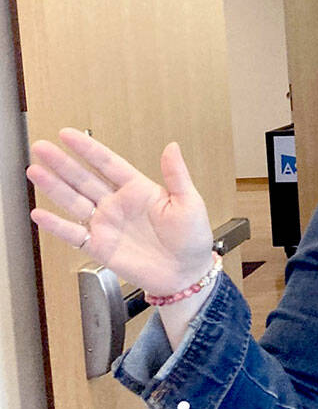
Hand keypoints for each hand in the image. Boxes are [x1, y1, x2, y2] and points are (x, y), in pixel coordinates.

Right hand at [27, 129, 214, 294]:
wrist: (187, 273)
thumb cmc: (192, 237)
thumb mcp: (189, 202)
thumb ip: (176, 175)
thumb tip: (172, 146)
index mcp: (139, 189)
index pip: (108, 163)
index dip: (88, 149)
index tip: (68, 135)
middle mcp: (118, 204)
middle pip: (84, 179)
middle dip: (62, 163)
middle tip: (41, 147)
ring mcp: (107, 224)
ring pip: (74, 202)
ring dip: (54, 187)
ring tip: (34, 171)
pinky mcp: (100, 247)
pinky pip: (73, 234)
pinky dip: (56, 225)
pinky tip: (40, 213)